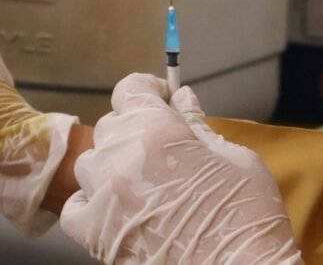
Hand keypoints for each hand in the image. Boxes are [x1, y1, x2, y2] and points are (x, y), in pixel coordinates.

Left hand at [61, 73, 302, 263]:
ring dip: (112, 163)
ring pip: (91, 162)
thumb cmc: (246, 215)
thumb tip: (182, 99)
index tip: (162, 99)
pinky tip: (117, 206)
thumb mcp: (235, 158)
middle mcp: (119, 157)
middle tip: (164, 147)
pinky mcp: (95, 234)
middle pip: (111, 124)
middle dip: (135, 127)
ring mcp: (102, 197)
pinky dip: (92, 201)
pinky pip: (77, 206)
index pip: (130, 88)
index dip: (147, 90)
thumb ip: (199, 125)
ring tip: (142, 179)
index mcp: (155, 130)